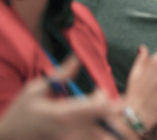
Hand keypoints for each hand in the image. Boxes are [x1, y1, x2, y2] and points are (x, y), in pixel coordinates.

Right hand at [0, 57, 119, 139]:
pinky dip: (95, 134)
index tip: (100, 90)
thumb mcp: (35, 90)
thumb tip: (76, 58)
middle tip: (111, 103)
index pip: (98, 107)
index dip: (106, 98)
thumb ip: (60, 76)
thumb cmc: (20, 113)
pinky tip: (93, 126)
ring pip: (100, 135)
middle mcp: (70, 131)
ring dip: (106, 124)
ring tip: (104, 115)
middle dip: (111, 111)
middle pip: (104, 122)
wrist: (8, 139)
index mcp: (63, 114)